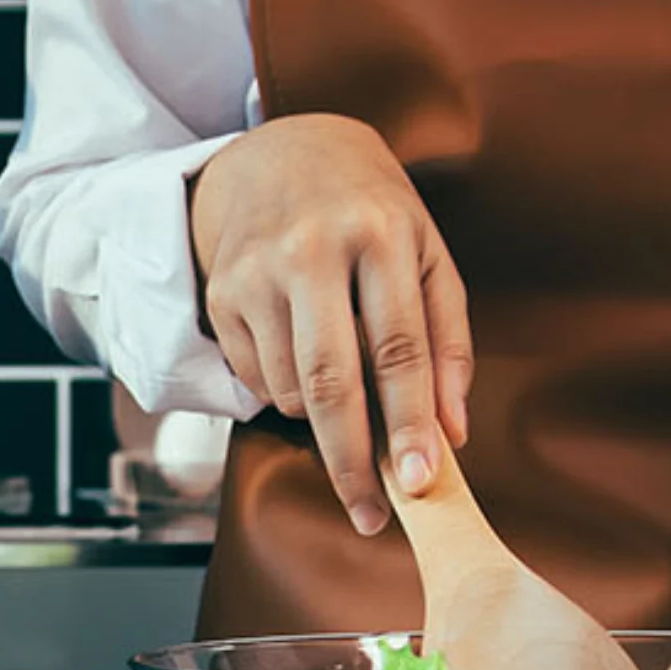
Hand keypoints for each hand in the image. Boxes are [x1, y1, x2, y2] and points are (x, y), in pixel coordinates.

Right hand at [190, 113, 472, 534]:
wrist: (281, 155)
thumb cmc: (370, 213)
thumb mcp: (426, 257)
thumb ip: (447, 341)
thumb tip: (449, 432)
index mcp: (379, 234)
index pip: (400, 347)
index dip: (410, 423)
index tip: (421, 482)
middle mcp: (311, 250)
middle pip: (331, 382)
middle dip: (353, 460)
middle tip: (371, 514)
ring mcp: (256, 273)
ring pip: (292, 391)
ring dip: (322, 416)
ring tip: (341, 385)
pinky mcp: (221, 294)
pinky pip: (259, 380)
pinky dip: (286, 391)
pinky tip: (300, 352)